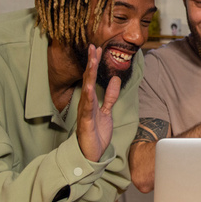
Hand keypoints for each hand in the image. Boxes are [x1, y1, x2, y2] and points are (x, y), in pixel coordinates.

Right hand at [77, 44, 120, 161]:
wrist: (91, 153)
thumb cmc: (96, 132)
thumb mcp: (107, 112)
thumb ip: (110, 97)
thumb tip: (115, 80)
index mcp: (91, 100)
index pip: (92, 78)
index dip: (94, 63)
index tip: (96, 49)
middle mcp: (86, 103)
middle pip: (88, 79)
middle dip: (90, 63)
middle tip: (92, 47)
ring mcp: (85, 112)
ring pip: (87, 89)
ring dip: (89, 75)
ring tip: (92, 61)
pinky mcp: (85, 122)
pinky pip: (86, 108)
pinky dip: (88, 97)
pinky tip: (89, 86)